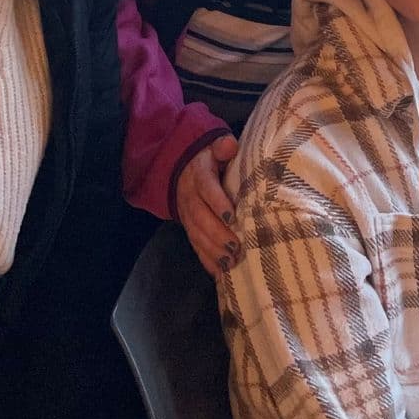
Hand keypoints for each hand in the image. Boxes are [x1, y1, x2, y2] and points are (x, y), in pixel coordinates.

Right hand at [175, 132, 239, 275]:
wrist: (182, 168)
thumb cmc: (209, 160)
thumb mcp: (213, 147)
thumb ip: (222, 146)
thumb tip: (229, 145)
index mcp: (199, 175)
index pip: (207, 190)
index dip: (218, 203)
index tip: (232, 216)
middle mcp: (190, 197)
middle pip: (201, 218)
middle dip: (218, 234)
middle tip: (236, 247)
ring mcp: (188, 215)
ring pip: (197, 235)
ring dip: (213, 251)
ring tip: (231, 262)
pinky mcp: (189, 228)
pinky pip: (196, 246)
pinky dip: (207, 261)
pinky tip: (220, 274)